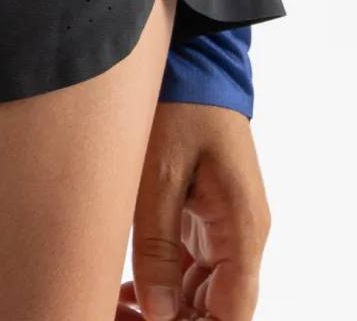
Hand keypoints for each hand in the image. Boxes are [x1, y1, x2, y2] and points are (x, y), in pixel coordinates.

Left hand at [119, 101, 270, 320]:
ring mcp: (226, 230)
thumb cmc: (180, 109)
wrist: (194, 61)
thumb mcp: (159, 177)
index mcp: (241, 230)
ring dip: (165, 309)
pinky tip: (124, 292)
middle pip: (217, 310)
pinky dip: (162, 286)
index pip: (232, 314)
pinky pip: (191, 270)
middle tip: (117, 316)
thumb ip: (158, 250)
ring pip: (202, 295)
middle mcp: (242, 237)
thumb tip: (160, 315)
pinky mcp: (207, 220)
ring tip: (114, 306)